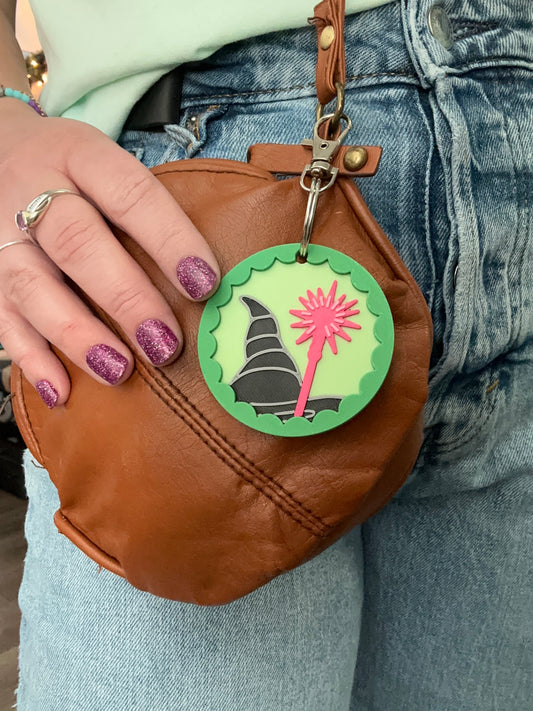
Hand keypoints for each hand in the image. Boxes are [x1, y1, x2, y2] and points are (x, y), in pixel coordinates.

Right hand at [0, 100, 219, 406]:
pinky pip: (1, 319)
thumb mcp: (106, 164)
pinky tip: (63, 389)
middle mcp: (32, 189)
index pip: (130, 194)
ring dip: (78, 334)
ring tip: (119, 370)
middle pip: (76, 242)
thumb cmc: (71, 170)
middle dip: (125, 297)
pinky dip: (32, 359)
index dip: (169, 239)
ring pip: (32, 286)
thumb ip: (144, 212)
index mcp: (79, 155)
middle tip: (164, 343)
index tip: (204, 284)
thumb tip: (203, 282)